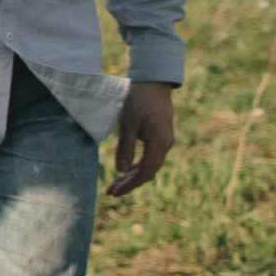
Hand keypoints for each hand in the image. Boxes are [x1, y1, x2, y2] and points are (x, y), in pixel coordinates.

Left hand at [107, 80, 174, 196]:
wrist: (153, 83)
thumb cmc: (139, 101)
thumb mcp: (128, 125)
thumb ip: (125, 148)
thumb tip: (120, 171)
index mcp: (160, 144)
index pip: (145, 172)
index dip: (130, 185)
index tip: (114, 192)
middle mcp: (165, 145)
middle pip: (147, 172)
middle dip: (129, 183)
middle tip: (110, 192)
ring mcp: (164, 141)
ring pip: (148, 165)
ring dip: (131, 176)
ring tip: (114, 185)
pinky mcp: (159, 137)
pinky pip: (149, 156)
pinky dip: (136, 165)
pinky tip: (124, 171)